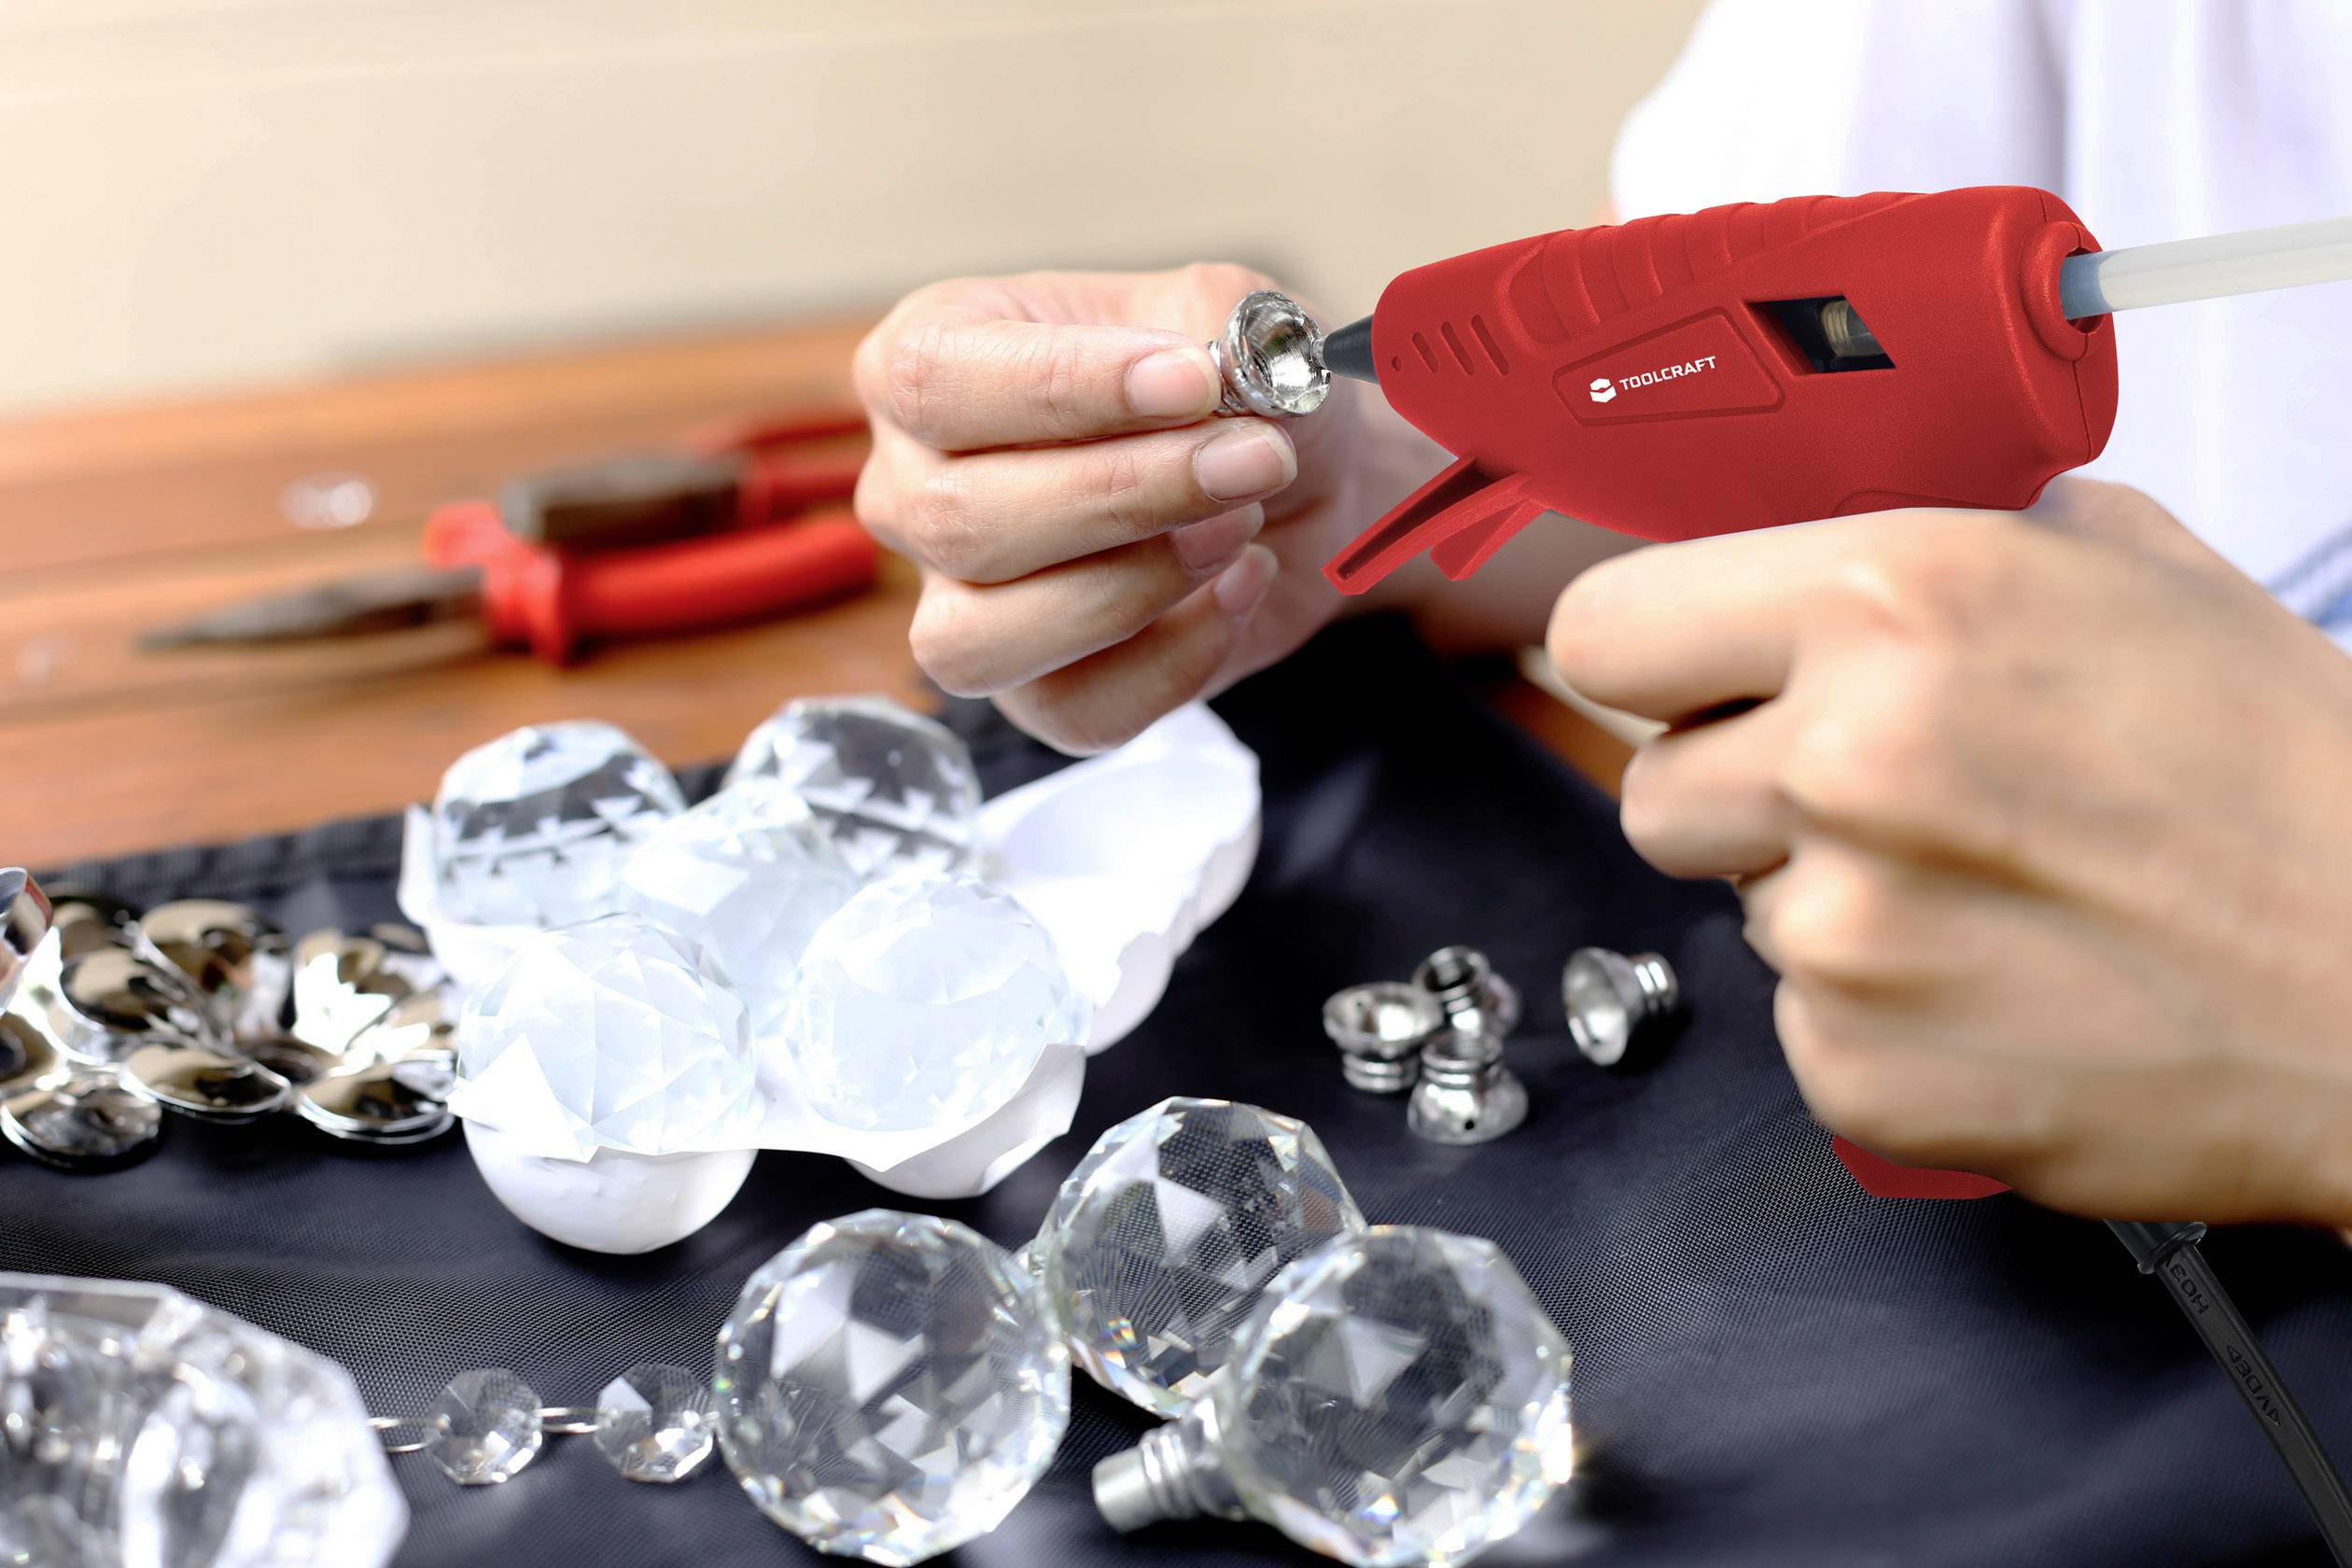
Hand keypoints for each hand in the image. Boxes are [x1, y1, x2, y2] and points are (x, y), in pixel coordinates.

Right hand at [853, 264, 1415, 752]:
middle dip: (1124, 493)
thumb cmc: (1230, 388)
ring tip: (1239, 525)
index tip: (1192, 382)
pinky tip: (1243, 585)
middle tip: (1253, 460)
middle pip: (958, 518)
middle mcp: (914, 488)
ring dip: (1133, 585)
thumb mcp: (1236, 314)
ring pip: (981, 638)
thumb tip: (1220, 382)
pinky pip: (1075, 710)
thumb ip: (1224, 328)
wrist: (1296, 484)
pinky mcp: (1032, 692)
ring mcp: (958, 602)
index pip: (933, 379)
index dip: (1064, 386)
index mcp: (926, 363)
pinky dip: (1178, 659)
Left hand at [1548, 480, 2351, 1226]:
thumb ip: (1960, 544)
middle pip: (1653, 784)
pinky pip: (1797, 1022)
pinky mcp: (1856, 1068)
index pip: (1608, 632)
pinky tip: (1992, 981)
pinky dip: (1872, 1012)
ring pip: (1733, 904)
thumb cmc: (2294, 787)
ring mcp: (1840, 930)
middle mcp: (1845, 758)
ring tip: (1973, 892)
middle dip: (1740, 790)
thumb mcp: (2138, 573)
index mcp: (1894, 603)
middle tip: (1872, 800)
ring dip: (1817, 896)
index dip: (1652, 661)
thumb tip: (1844, 546)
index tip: (1688, 682)